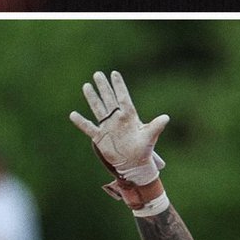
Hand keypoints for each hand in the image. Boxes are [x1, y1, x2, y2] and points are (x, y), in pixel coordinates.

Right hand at [70, 71, 168, 185]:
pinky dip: (81, 122)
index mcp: (129, 117)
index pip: (123, 98)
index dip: (119, 86)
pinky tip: (73, 114)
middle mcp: (117, 119)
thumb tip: (166, 118)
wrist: (135, 166)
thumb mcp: (150, 137)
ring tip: (87, 86)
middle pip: (109, 100)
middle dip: (104, 87)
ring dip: (93, 98)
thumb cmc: (144, 151)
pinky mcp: (101, 137)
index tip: (114, 73)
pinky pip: (89, 128)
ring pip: (99, 109)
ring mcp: (108, 127)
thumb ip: (156, 126)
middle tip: (98, 74)